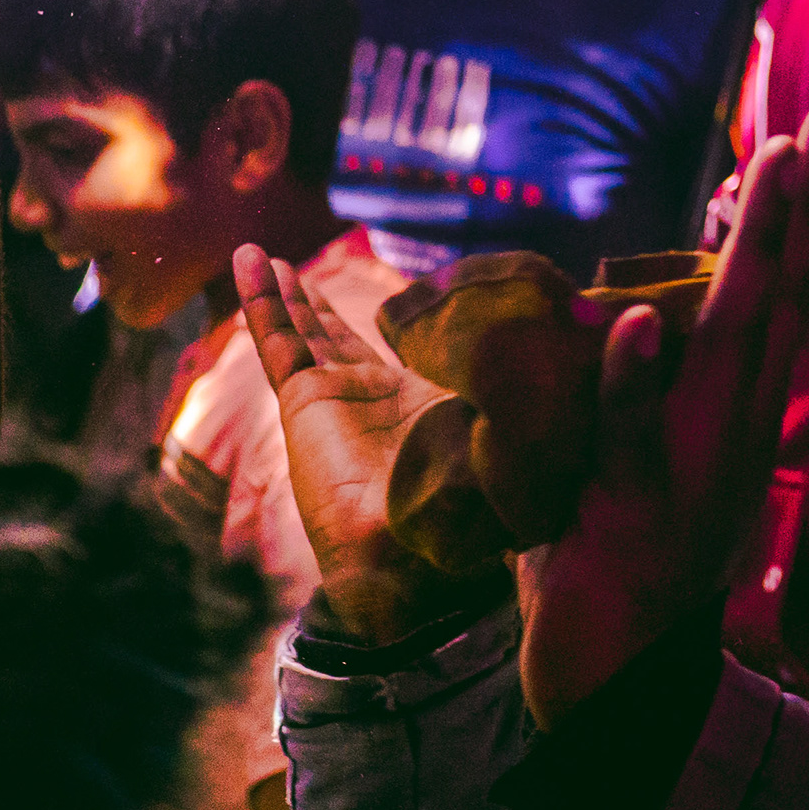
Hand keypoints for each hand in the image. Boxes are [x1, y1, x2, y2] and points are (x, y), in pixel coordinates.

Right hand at [235, 243, 482, 646]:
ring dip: (282, 293)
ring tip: (263, 257)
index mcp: (416, 404)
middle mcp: (370, 399)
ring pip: (301, 333)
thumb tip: (557, 354)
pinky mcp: (302, 399)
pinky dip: (262, 300)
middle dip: (314, 303)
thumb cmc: (460, 504)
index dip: (385, 322)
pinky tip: (250, 261)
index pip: (393, 350)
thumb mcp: (492, 433)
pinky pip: (278, 340)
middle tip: (294, 266)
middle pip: (333, 336)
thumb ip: (507, 395)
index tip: (379, 294)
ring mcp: (332, 398)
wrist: (410, 553)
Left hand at [517, 97, 808, 724]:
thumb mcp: (654, 444)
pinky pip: (631, 436)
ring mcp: (694, 465)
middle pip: (778, 295)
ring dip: (752, 257)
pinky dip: (635, 379)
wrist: (620, 684)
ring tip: (771, 173)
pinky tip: (637, 322)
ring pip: (728, 346)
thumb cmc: (626, 548)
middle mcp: (737, 424)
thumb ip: (656, 374)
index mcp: (742, 405)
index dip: (807, 207)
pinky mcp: (634, 510)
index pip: (785, 287)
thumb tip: (643, 293)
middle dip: (803, 204)